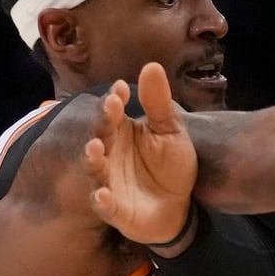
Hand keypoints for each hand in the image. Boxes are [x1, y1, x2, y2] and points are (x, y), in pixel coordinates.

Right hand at [82, 62, 198, 245]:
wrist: (181, 205)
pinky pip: (105, 205)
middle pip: (101, 136)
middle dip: (102, 124)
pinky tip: (102, 193)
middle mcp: (109, 154)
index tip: (121, 89)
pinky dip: (102, 200)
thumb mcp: (170, 131)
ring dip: (93, 159)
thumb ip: (159, 103)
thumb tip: (151, 66)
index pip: (113, 112)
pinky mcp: (116, 209)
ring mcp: (110, 181)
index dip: (115, 101)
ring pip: (96, 169)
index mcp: (121, 131)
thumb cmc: (171, 164)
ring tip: (94, 147)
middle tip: (109, 108)